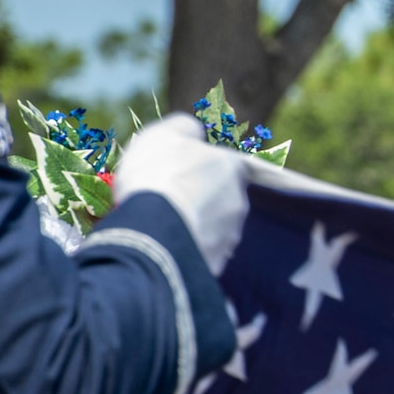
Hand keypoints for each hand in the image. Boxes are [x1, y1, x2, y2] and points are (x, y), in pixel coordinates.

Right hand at [112, 116, 249, 274]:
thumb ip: (184, 129)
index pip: (225, 165)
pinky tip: (168, 248)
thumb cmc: (158, 174)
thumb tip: (196, 132)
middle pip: (220, 198)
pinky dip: (189, 250)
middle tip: (168, 202)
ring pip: (213, 228)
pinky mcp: (217, 265)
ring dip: (195, 226)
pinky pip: (202, 254)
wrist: (154, 231)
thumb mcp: (164, 134)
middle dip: (199, 200)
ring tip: (165, 228)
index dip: (199, 169)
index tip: (177, 175)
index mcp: (232, 169)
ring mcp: (230, 237)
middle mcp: (239, 203)